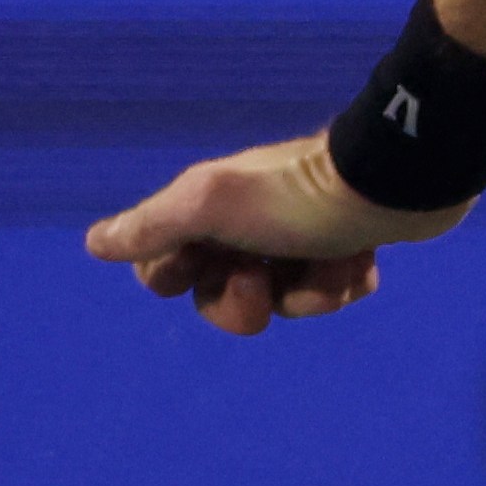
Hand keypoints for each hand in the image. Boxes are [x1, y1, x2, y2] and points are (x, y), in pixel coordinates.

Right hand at [83, 135, 459, 337]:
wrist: (389, 184)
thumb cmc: (292, 197)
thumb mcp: (208, 206)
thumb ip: (152, 226)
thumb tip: (96, 243)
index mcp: (207, 212)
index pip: (164, 270)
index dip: (177, 280)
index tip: (200, 266)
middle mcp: (248, 225)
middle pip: (224, 296)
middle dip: (247, 300)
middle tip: (265, 279)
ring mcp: (298, 239)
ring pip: (284, 301)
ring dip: (307, 292)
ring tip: (329, 261)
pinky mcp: (345, 248)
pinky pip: (331, 291)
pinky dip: (343, 282)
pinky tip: (358, 260)